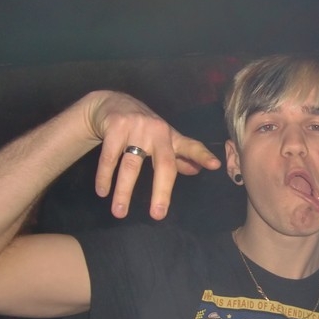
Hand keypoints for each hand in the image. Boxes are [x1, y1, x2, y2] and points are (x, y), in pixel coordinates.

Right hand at [86, 91, 221, 218]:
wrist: (111, 103)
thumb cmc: (142, 127)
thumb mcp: (162, 139)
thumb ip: (179, 156)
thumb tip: (197, 171)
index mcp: (171, 136)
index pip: (190, 146)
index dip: (202, 156)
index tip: (215, 165)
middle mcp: (157, 131)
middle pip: (163, 164)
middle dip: (161, 191)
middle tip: (157, 215)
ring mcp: (136, 127)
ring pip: (131, 165)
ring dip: (124, 191)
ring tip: (119, 212)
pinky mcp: (115, 126)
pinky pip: (109, 157)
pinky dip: (105, 176)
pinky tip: (102, 192)